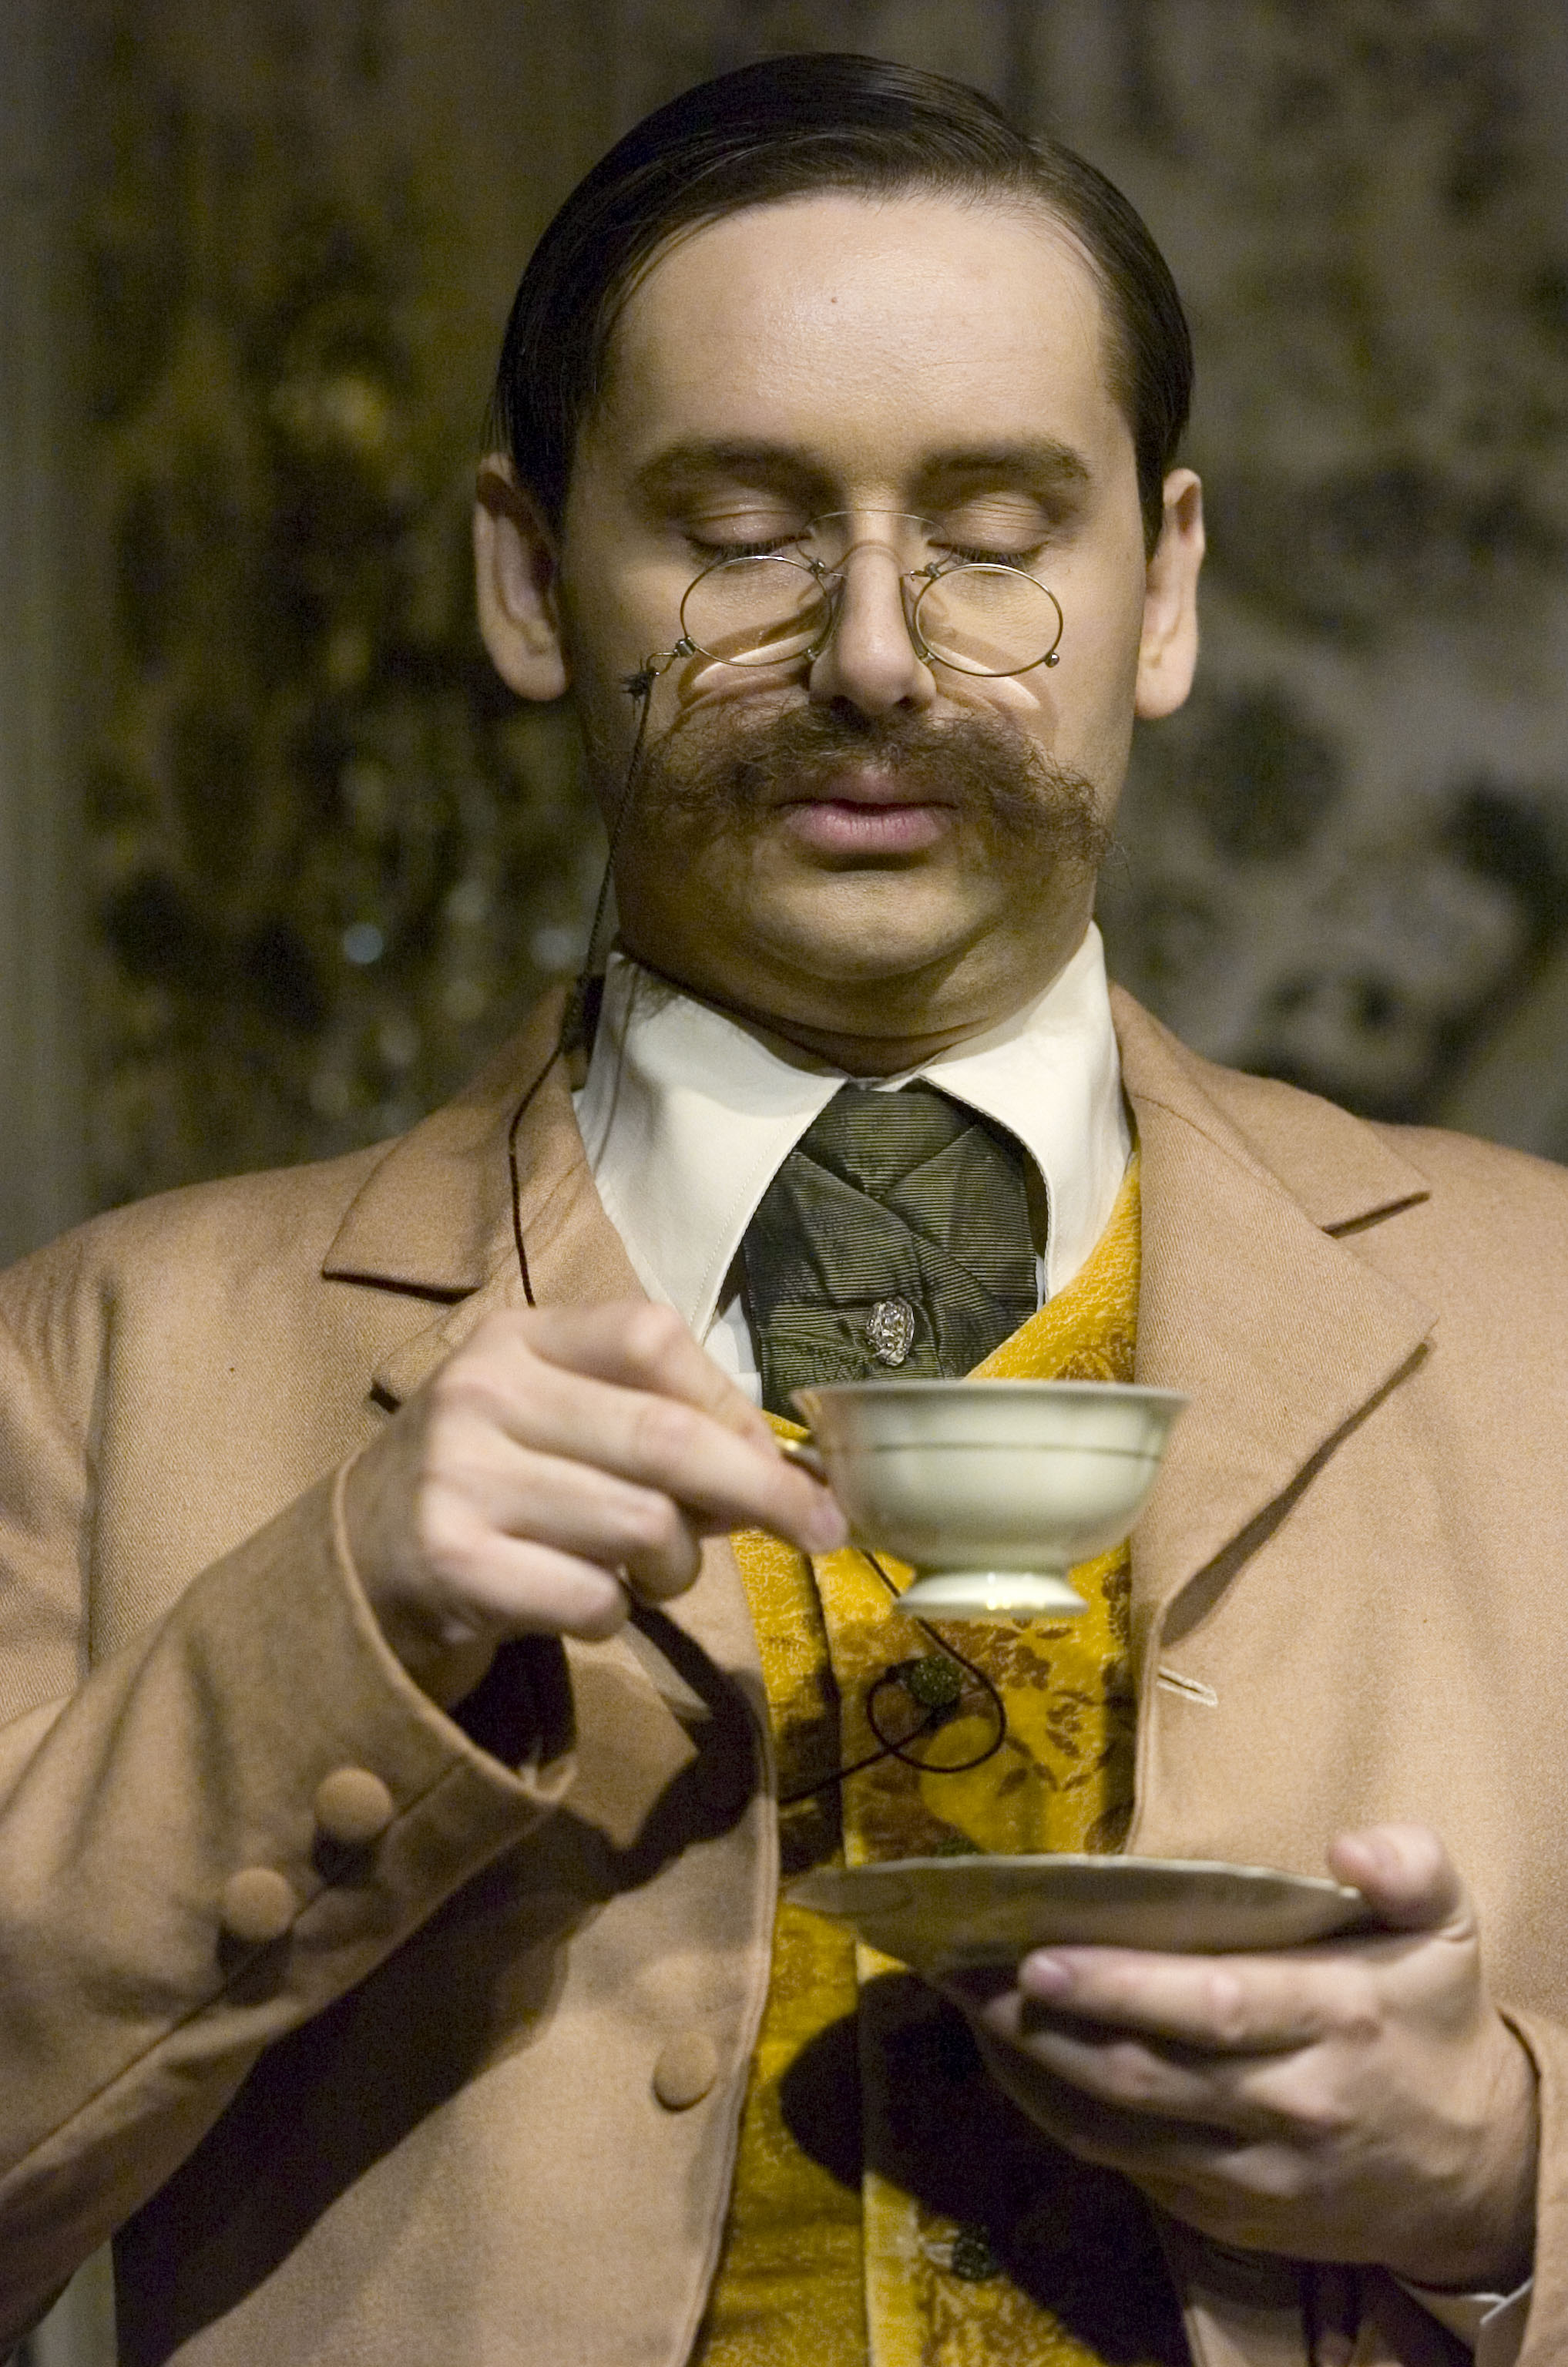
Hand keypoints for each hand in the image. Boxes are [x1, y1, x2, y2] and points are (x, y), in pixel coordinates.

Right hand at [345, 1300, 845, 1704]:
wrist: (359, 1562)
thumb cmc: (492, 1480)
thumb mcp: (554, 1418)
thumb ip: (652, 1423)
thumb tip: (784, 1470)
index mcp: (518, 1338)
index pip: (651, 1339)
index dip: (733, 1405)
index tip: (785, 1462)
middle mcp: (482, 1394)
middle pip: (663, 1439)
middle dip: (763, 1493)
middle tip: (822, 1532)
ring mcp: (461, 1479)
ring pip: (641, 1526)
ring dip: (677, 1568)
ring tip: (652, 1574)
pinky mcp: (454, 1567)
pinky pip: (593, 1599)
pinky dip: (616, 1615)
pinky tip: (584, 1604)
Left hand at [943, 1825, 1537, 2289]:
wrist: (1475, 2172)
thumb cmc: (1433, 2023)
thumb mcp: (1447, 1931)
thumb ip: (1411, 1870)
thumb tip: (1350, 1846)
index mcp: (1337, 2022)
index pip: (1214, 2007)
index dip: (1121, 1986)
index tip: (1039, 1954)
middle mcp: (1289, 2107)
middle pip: (1146, 2073)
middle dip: (1045, 2025)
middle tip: (965, 1972)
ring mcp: (1253, 2175)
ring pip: (1121, 2129)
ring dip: (1032, 2069)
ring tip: (966, 2004)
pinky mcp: (1227, 2216)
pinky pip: (1127, 2167)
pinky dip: (1061, 2116)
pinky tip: (1014, 2061)